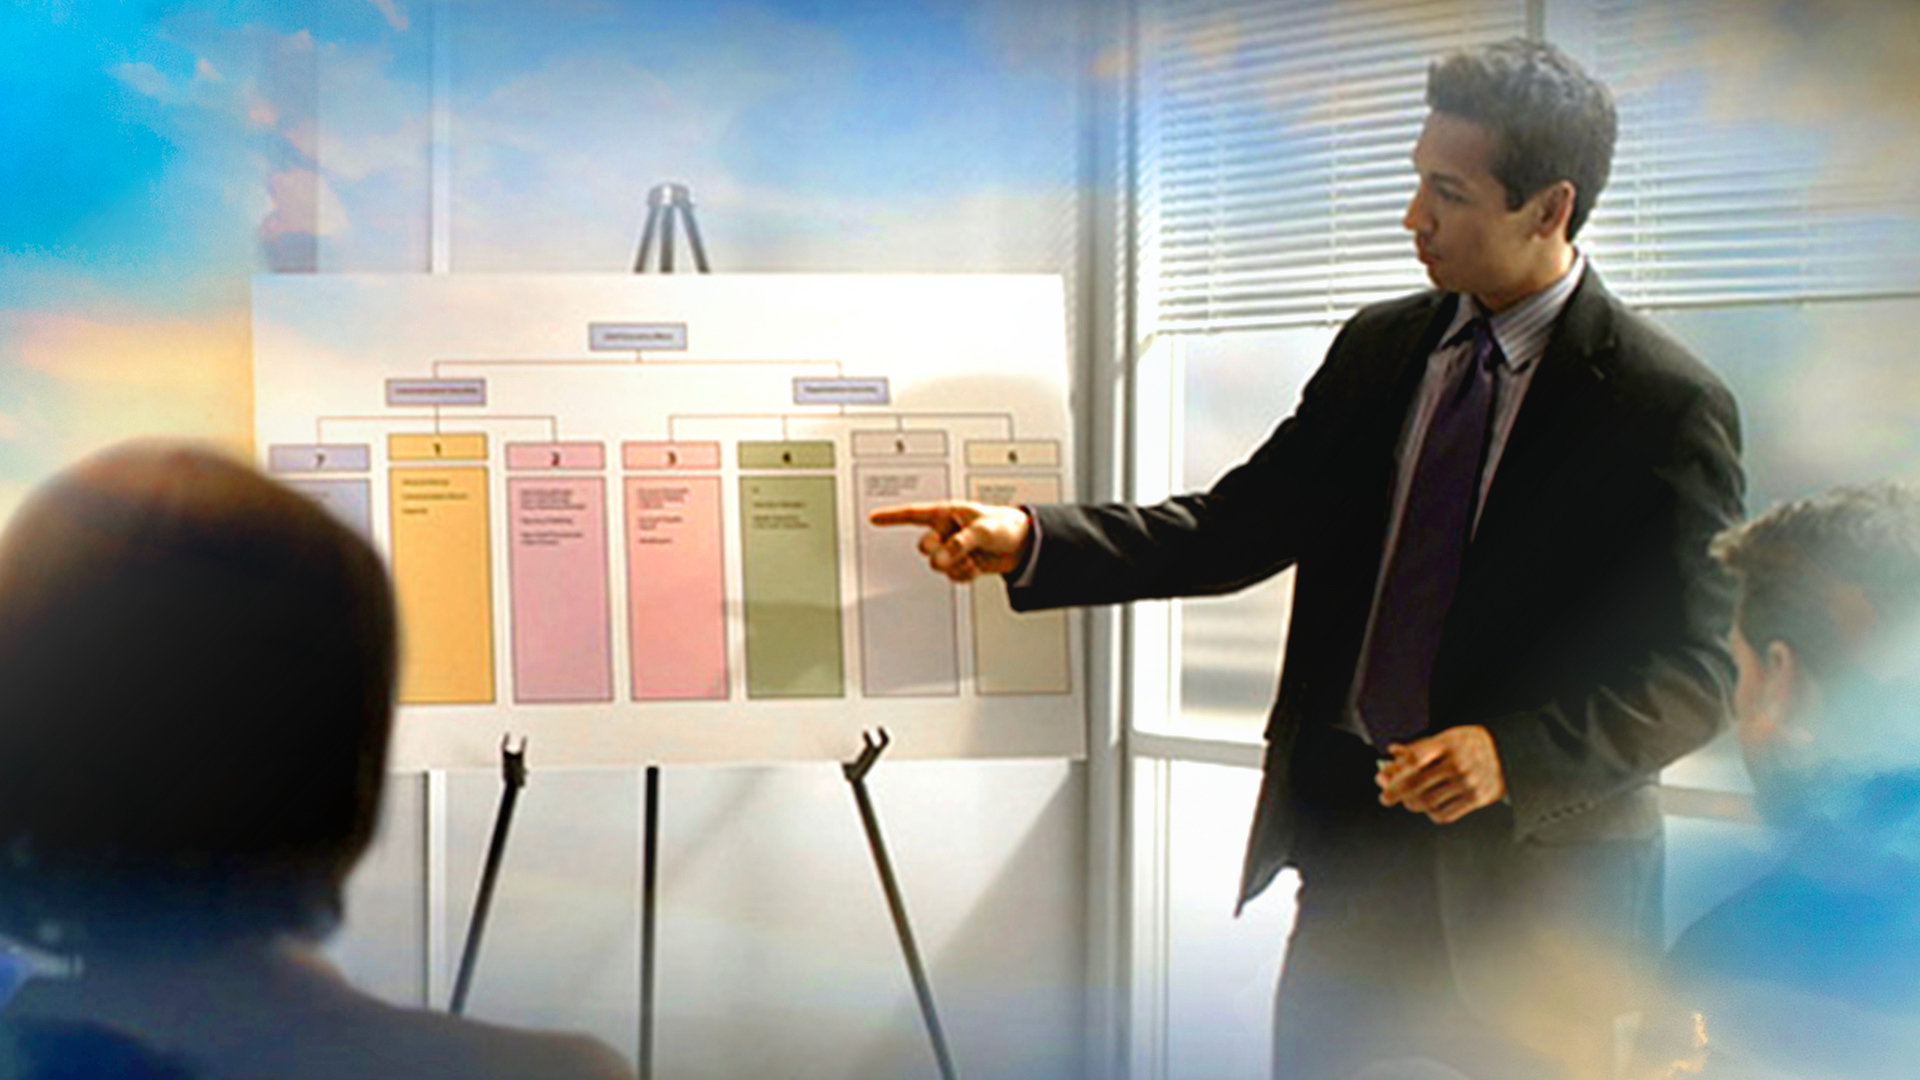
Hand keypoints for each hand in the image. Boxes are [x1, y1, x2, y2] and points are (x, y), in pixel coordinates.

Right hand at [868, 500, 1032, 582]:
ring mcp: (953, 549)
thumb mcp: (982, 530)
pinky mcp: (961, 564)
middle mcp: (947, 531)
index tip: (874, 518)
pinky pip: (951, 576)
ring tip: (972, 558)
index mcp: (948, 514)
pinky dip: (963, 575)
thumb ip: (959, 544)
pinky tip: (975, 566)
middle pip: (925, 546)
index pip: (914, 514)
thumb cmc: (1005, 526)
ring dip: (954, 565)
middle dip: (938, 552)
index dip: (892, 516)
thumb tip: (939, 560)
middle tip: (953, 551)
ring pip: (937, 565)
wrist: (1024, 544)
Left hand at [1375, 725, 1505, 824]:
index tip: (1380, 778)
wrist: (1511, 753)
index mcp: (1449, 745)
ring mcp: (1468, 784)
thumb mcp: (1447, 736)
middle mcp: (1458, 764)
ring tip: (1407, 800)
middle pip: (1416, 784)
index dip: (1394, 771)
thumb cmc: (1473, 743)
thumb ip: (1419, 746)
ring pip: (1427, 802)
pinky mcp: (1477, 799)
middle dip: (1394, 793)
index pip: (1414, 759)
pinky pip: (1445, 814)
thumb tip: (1391, 752)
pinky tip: (1428, 806)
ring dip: (1410, 804)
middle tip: (1385, 797)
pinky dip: (1431, 813)